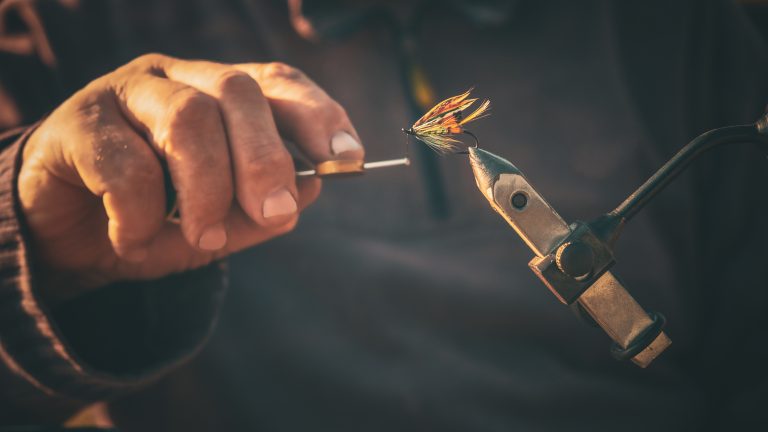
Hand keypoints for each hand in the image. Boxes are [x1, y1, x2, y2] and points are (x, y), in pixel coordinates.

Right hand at [18, 54, 363, 301]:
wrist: (68, 237)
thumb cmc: (155, 221)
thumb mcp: (218, 225)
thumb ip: (260, 209)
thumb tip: (310, 190)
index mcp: (220, 94)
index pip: (278, 83)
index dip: (318, 114)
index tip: (348, 158)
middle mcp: (178, 79)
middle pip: (236, 92)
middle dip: (266, 158)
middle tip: (276, 213)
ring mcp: (126, 92)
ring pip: (187, 119)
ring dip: (207, 191)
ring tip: (202, 239)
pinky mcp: (77, 123)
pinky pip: (125, 164)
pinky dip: (142, 216)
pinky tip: (133, 240)